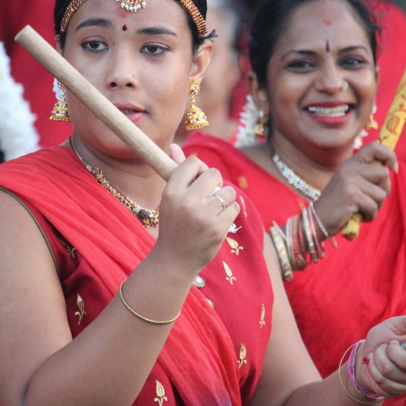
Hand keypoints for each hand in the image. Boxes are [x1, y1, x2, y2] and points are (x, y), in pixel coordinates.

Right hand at [153, 145, 238, 274]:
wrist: (174, 260)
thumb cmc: (173, 225)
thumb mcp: (170, 198)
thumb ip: (176, 171)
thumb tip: (174, 145)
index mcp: (171, 191)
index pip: (193, 162)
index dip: (200, 169)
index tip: (198, 181)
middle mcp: (186, 201)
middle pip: (214, 174)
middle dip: (216, 184)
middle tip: (209, 196)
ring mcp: (203, 215)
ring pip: (228, 191)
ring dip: (225, 199)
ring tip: (214, 210)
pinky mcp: (217, 228)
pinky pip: (235, 207)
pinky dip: (230, 213)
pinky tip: (219, 222)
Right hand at [314, 143, 397, 233]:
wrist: (317, 220)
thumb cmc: (338, 204)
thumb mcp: (350, 183)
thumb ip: (366, 175)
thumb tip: (390, 170)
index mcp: (350, 163)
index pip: (375, 147)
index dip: (389, 155)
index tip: (394, 169)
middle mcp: (349, 168)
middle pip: (384, 174)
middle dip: (384, 190)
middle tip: (372, 200)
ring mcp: (349, 181)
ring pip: (381, 193)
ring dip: (376, 206)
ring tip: (362, 210)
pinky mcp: (351, 195)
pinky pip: (373, 206)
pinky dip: (369, 216)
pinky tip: (358, 216)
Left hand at [355, 314, 405, 397]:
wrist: (364, 356)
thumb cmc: (382, 338)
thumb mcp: (392, 326)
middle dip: (390, 351)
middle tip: (386, 345)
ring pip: (392, 372)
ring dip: (378, 358)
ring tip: (377, 353)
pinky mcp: (398, 390)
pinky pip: (383, 381)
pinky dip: (373, 368)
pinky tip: (373, 363)